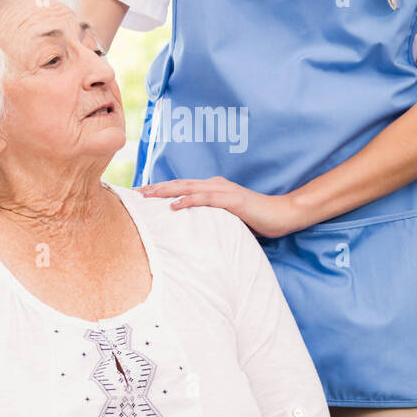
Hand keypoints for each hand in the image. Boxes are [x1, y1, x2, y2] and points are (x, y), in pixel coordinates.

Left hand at [137, 177, 300, 238]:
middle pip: (179, 184)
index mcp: (213, 188)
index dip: (160, 190)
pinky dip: (189, 201)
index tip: (140, 195)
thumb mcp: (228, 219)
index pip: (181, 187)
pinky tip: (174, 205)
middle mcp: (216, 185)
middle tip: (134, 193)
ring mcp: (224, 191)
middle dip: (156, 188)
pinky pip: (206, 199)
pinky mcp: (233, 200)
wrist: (283, 214)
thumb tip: (192, 231)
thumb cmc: (257, 219)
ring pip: (189, 188)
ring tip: (147, 197)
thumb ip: (211, 219)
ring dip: (166, 192)